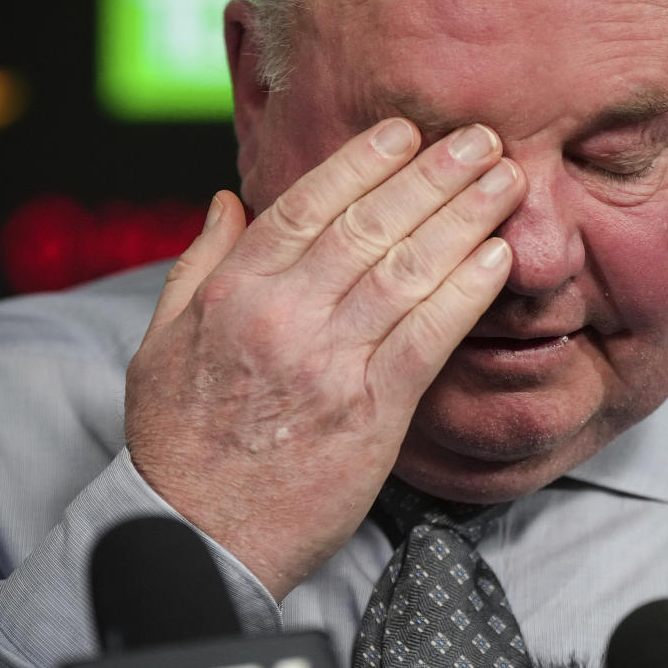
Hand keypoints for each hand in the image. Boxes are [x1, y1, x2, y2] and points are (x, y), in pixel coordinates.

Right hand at [125, 119, 524, 599]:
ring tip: (506, 182)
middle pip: (370, 226)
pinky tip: (498, 260)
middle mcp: (284, 317)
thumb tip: (226, 200)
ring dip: (463, 219)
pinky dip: (465, 294)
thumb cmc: (181, 439)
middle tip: (479, 138)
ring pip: (407, 271)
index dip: (363, 161)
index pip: (306, 205)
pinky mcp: (373, 413)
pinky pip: (428, 339)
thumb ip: (199, 263)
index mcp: (234, 293)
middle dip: (433, 174)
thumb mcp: (161, 340)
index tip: (405, 132)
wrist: (202, 536)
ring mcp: (331, 364)